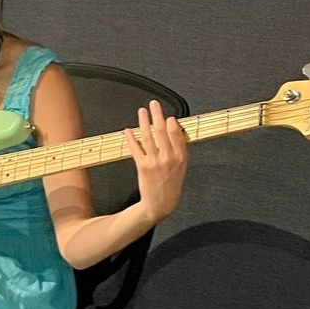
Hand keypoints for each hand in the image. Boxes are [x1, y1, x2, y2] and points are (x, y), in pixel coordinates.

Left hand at [124, 100, 187, 220]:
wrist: (161, 204)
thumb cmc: (171, 185)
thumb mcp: (182, 168)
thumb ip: (178, 150)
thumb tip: (174, 131)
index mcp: (181, 158)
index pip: (176, 134)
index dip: (171, 123)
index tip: (168, 115)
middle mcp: (169, 158)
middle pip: (162, 131)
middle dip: (157, 115)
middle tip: (153, 104)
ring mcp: (155, 162)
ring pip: (148, 137)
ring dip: (144, 122)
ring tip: (141, 111)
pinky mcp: (143, 167)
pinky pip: (136, 149)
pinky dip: (131, 138)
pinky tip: (128, 130)